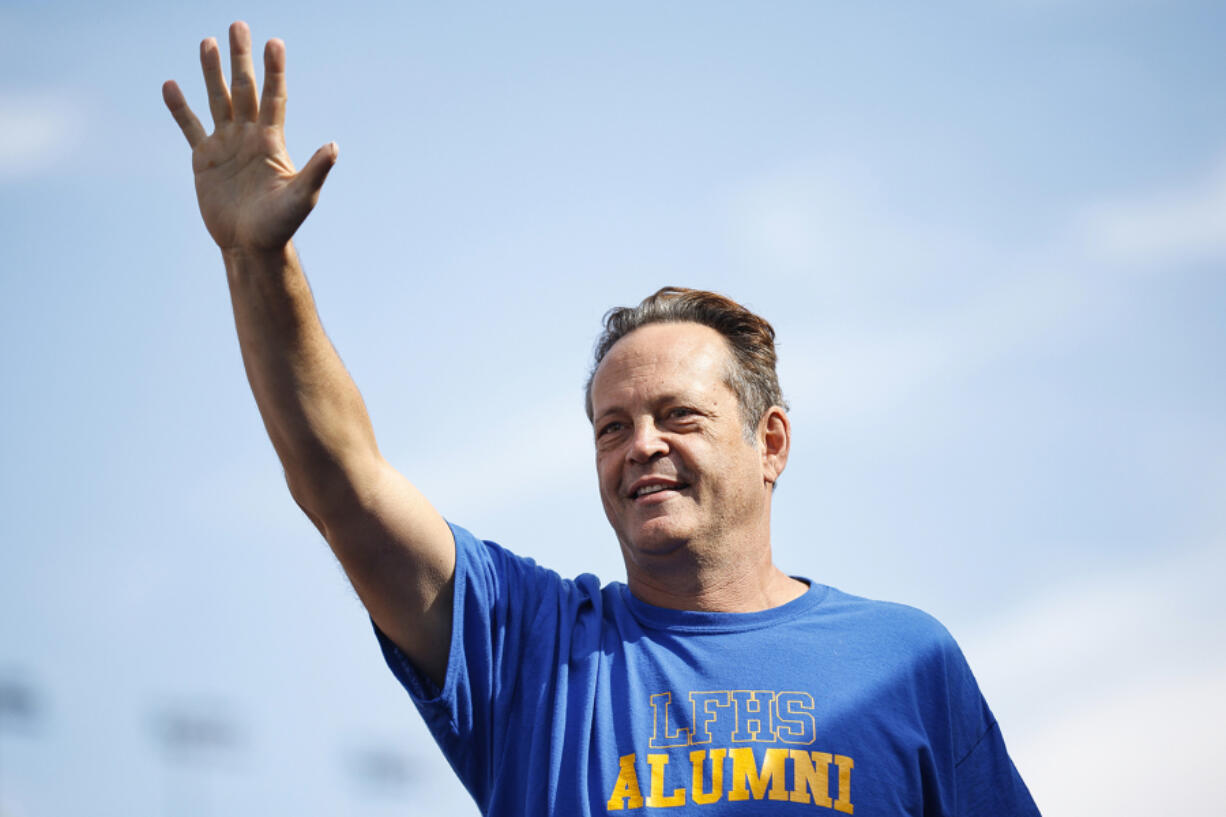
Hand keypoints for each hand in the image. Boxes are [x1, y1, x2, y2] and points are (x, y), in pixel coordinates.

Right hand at [163, 22, 335, 253]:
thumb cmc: (280, 225)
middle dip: (241, 58)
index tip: (274, 43)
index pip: (273, 97)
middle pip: (244, 89)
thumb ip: (315, 169)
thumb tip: (334, 146)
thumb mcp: (302, 197)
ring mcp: (225, 145)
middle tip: (238, 25)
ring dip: (212, 72)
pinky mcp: (204, 159)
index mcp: (271, 142)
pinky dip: (180, 108)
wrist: (250, 245)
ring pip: (218, 100)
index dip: (273, 71)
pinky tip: (171, 85)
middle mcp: (249, 137)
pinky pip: (190, 127)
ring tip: (207, 41)